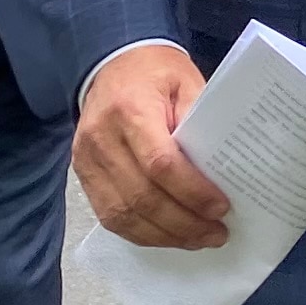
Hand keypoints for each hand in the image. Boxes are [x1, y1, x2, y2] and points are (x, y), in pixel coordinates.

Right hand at [76, 42, 228, 249]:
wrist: (112, 64)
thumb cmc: (157, 73)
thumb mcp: (187, 83)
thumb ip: (200, 123)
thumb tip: (223, 172)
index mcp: (130, 109)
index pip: (160, 163)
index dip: (192, 192)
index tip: (221, 208)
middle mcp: (101, 138)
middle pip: (142, 197)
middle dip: (184, 223)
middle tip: (217, 233)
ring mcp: (86, 160)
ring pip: (123, 214)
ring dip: (165, 235)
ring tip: (199, 240)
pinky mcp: (82, 176)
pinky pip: (110, 216)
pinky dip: (142, 233)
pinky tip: (170, 236)